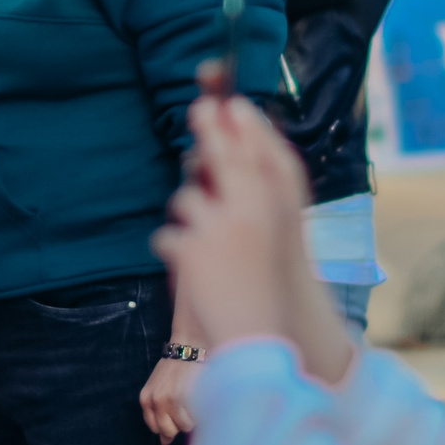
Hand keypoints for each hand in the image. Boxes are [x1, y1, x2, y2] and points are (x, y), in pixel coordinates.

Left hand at [139, 356, 199, 444]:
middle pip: (169, 431)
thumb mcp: (158, 385)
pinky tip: (201, 400)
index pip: (156, 428)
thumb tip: (165, 444)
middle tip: (187, 407)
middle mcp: (156, 401)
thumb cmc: (176, 367)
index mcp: (146, 399)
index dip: (169, 426)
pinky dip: (201, 414)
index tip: (177, 418)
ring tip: (195, 400)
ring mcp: (172, 400)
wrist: (190, 345)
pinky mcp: (189, 397)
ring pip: (185, 426)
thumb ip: (158, 411)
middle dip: (179, 425)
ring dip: (193, 418)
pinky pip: (196, 419)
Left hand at [154, 94, 357, 384]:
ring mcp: (219, 226)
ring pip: (186, 200)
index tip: (234, 104)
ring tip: (206, 255)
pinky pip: (166, 236)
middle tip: (200, 107)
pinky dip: (174, 253)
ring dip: (188, 219)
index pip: (261, 153)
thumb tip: (229, 164)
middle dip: (211, 128)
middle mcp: (250, 210)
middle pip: (223, 156)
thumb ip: (255, 205)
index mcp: (278, 212)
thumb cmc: (266, 293)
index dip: (248, 125)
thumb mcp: (271, 244)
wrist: (258, 341)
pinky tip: (192, 274)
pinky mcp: (189, 248)